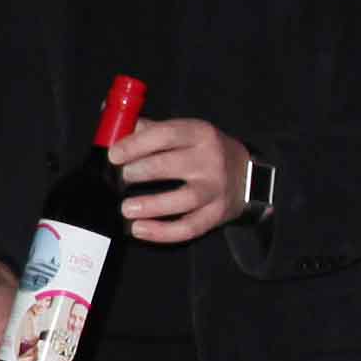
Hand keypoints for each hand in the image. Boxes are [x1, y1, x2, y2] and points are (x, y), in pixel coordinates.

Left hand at [117, 115, 256, 243]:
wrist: (247, 175)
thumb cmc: (205, 151)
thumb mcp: (185, 131)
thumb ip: (150, 129)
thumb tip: (112, 127)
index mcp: (199, 133)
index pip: (165, 135)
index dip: (136, 144)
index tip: (114, 155)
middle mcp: (210, 160)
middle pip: (171, 166)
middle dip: (141, 172)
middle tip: (121, 178)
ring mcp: (215, 189)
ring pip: (183, 199)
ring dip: (152, 205)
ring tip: (126, 209)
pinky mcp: (216, 214)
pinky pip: (189, 227)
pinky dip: (163, 232)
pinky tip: (140, 229)